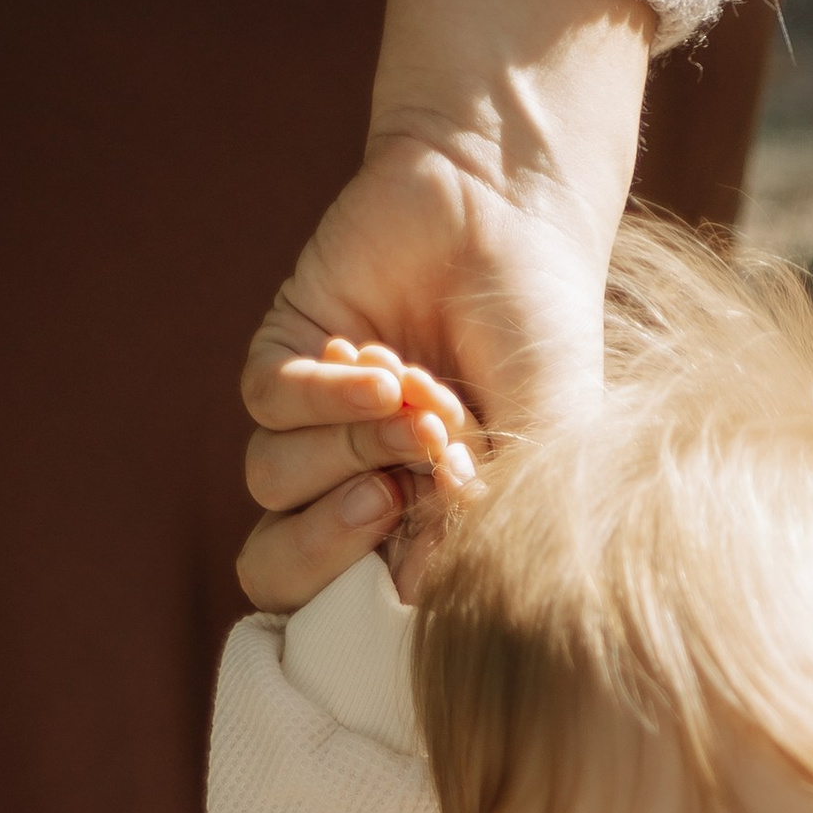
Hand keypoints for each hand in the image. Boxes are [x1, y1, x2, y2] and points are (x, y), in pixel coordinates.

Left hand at [239, 0, 655, 612]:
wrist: (512, 212)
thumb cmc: (543, 330)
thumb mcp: (545, 436)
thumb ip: (496, 517)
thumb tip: (431, 593)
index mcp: (419, 521)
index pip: (361, 599)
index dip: (390, 584)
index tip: (446, 544)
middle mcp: (360, 480)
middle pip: (278, 569)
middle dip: (321, 549)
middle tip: (385, 503)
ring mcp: (320, 419)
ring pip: (273, 481)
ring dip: (348, 448)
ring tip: (413, 403)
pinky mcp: (287, 353)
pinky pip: (268, 405)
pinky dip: (325, 394)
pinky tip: (381, 363)